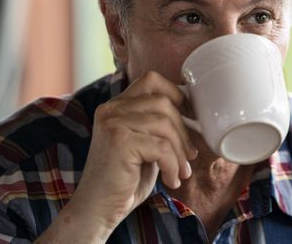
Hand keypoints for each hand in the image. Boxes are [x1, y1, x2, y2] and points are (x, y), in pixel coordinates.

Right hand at [37, 71, 197, 242]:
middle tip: (190, 156)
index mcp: (117, 105)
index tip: (190, 118)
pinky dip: (172, 165)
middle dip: (183, 132)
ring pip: (165, 124)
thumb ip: (159, 126)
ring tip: (181, 172)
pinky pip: (161, 147)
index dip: (176, 94)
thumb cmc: (125, 180)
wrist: (97, 210)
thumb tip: (194, 117)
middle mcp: (111, 109)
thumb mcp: (145, 145)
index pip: (152, 80)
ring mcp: (113, 123)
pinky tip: (171, 180)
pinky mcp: (119, 141)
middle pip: (164, 102)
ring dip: (180, 152)